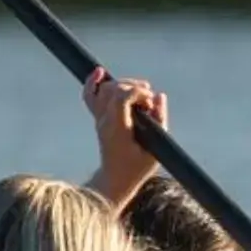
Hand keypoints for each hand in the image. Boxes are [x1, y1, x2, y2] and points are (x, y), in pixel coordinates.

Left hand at [83, 68, 167, 207]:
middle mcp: (104, 121)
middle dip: (133, 86)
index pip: (121, 97)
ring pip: (104, 90)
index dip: (138, 92)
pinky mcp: (98, 118)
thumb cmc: (137, 167)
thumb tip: (159, 97)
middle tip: (148, 98)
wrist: (116, 178)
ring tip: (139, 91)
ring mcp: (99, 119)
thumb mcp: (155, 148)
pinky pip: (91, 96)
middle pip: (113, 89)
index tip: (151, 100)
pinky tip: (100, 72)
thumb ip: (159, 120)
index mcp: (117, 128)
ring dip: (123, 84)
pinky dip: (94, 83)